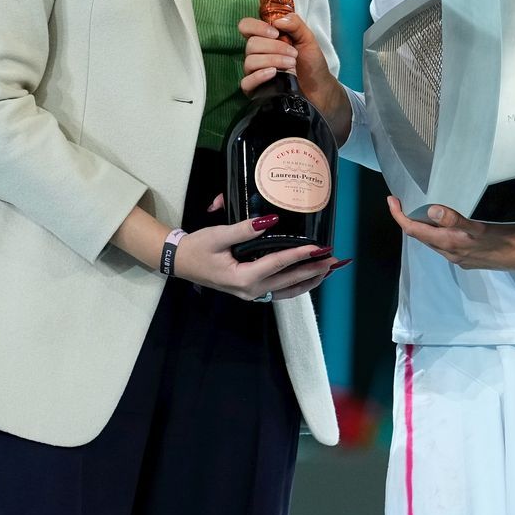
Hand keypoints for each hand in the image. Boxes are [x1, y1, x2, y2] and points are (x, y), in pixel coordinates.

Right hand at [172, 195, 342, 300]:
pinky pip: (280, 290)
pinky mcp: (252, 291)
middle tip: (334, 260)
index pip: (277, 264)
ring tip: (329, 270)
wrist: (181, 262)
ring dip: (309, 281)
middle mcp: (250, 290)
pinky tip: (309, 278)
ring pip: (287, 290)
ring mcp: (252, 294)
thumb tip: (270, 221)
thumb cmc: (198, 248)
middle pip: (288, 280)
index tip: (318, 247)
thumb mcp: (218, 235)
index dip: (299, 254)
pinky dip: (297, 285)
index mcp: (242, 277)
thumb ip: (244, 230)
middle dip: (313, 270)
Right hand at [239, 13, 346, 118]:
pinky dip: (259, 76)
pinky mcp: (255, 90)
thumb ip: (295, 24)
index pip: (246, 26)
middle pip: (251, 44)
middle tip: (294, 54)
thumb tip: (277, 21)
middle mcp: (257, 55)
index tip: (276, 33)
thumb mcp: (308, 39)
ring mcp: (254, 72)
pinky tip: (274, 73)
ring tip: (291, 65)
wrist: (319, 88)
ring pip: (250, 61)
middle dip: (274, 47)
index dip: (256, 27)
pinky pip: (246, 82)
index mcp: (265, 40)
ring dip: (273, 60)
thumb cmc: (312, 63)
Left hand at [386, 196, 514, 271]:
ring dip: (425, 227)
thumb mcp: (481, 225)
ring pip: (434, 241)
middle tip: (404, 201)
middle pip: (422, 236)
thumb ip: (455, 219)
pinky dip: (439, 232)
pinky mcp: (468, 258)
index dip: (399, 216)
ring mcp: (459, 258)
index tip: (392, 201)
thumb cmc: (505, 236)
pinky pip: (446, 244)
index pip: (414, 231)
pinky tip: (446, 222)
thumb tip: (431, 211)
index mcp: (450, 243)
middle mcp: (450, 253)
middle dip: (410, 219)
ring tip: (422, 208)